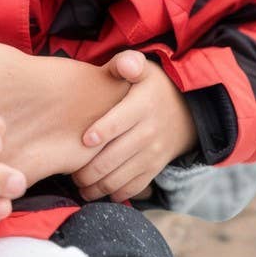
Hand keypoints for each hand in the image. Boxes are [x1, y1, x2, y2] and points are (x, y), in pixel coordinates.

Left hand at [71, 50, 197, 203]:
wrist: (184, 110)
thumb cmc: (151, 86)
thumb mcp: (144, 68)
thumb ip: (128, 63)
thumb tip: (125, 64)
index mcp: (142, 105)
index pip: (120, 121)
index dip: (102, 132)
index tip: (84, 140)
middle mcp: (149, 132)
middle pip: (117, 155)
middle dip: (92, 168)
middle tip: (71, 174)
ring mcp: (153, 153)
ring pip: (124, 176)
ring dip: (100, 186)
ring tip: (80, 186)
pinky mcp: (155, 167)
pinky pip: (135, 186)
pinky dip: (117, 194)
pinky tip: (99, 193)